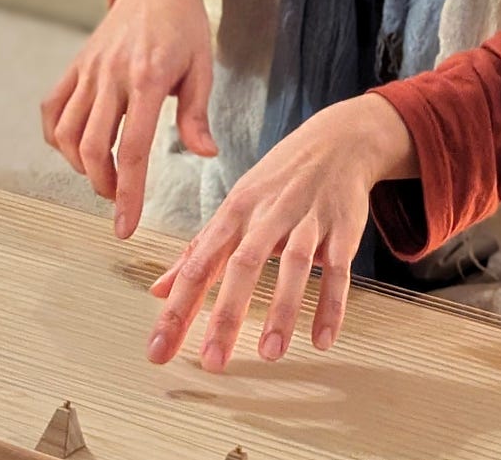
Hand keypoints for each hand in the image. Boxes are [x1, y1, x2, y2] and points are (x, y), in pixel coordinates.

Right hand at [40, 0, 215, 238]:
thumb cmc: (185, 26)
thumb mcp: (203, 66)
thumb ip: (197, 114)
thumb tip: (206, 154)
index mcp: (148, 77)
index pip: (135, 149)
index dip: (130, 194)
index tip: (125, 228)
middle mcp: (111, 75)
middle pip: (95, 147)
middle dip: (105, 186)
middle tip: (122, 199)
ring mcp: (89, 70)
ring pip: (68, 133)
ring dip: (82, 166)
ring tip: (106, 176)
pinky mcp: (75, 66)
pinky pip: (53, 109)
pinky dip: (59, 138)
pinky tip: (78, 148)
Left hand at [145, 94, 416, 371]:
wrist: (337, 140)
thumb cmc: (279, 178)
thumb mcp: (235, 205)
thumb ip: (198, 250)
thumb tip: (158, 290)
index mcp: (235, 211)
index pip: (199, 263)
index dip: (178, 307)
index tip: (160, 349)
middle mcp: (268, 214)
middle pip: (243, 263)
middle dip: (227, 313)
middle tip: (213, 360)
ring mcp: (307, 219)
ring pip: (294, 264)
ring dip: (283, 309)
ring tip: (270, 353)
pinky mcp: (342, 227)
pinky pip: (338, 267)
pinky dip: (332, 302)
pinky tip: (322, 337)